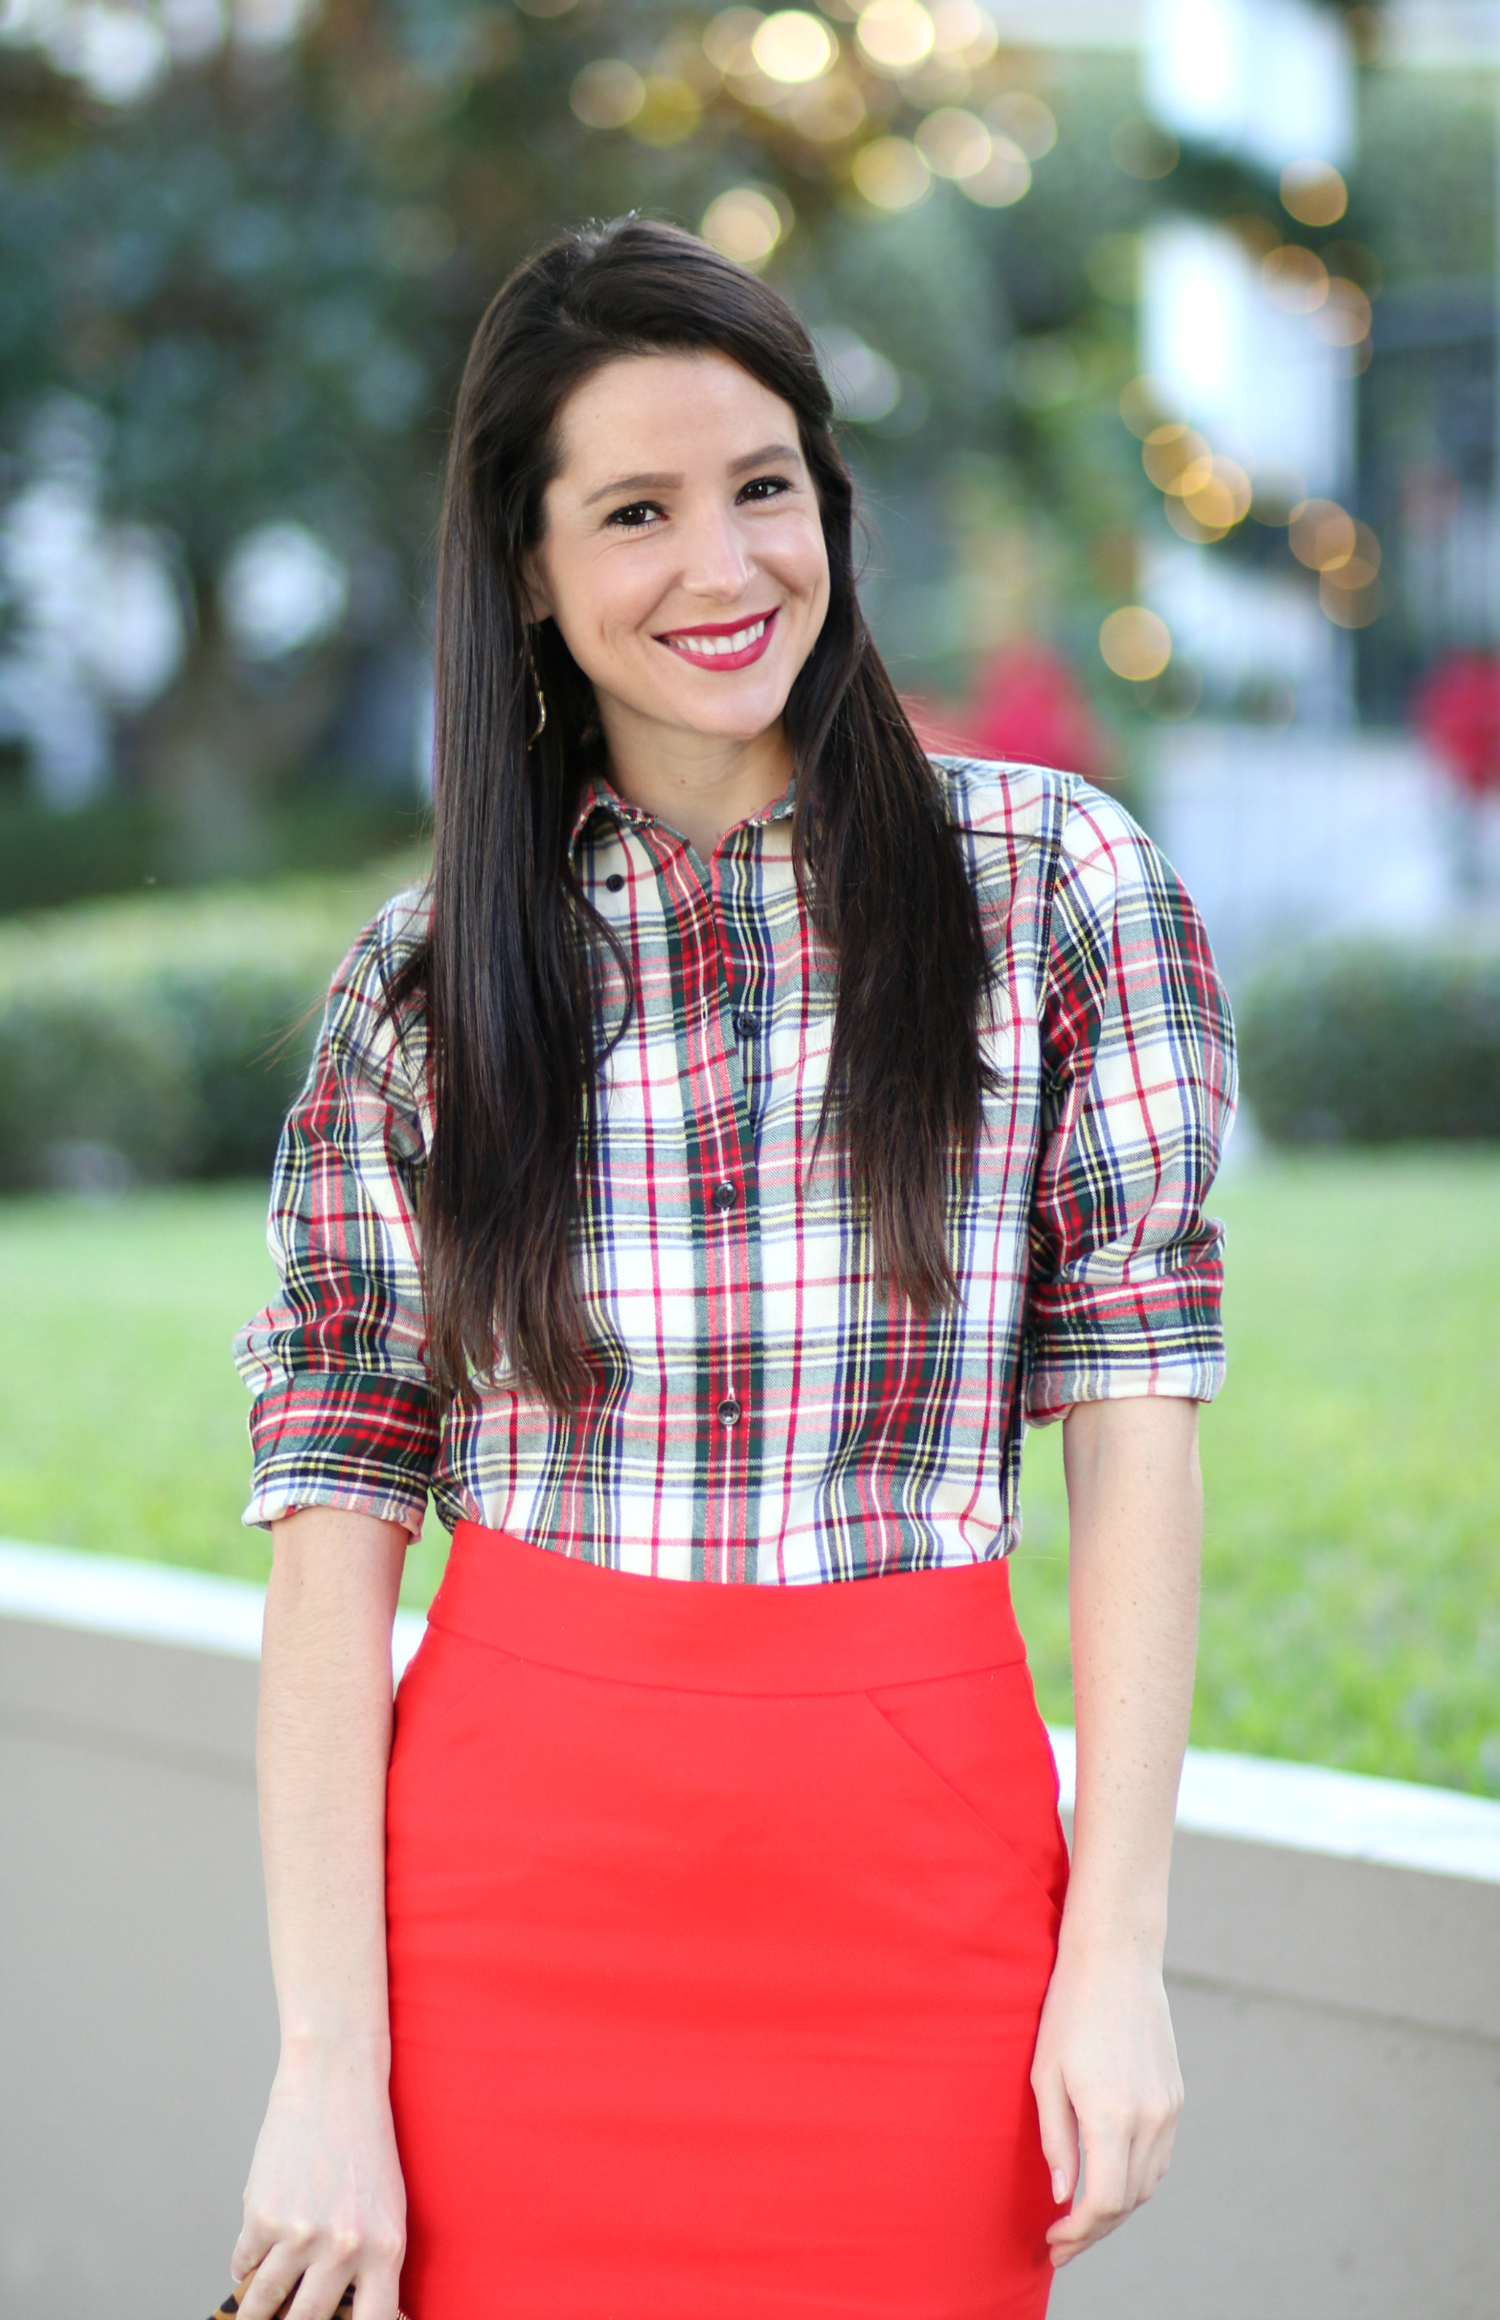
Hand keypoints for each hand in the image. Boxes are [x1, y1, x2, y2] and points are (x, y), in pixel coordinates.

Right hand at [232, 2042, 405, 2319]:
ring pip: (265, 2305)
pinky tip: (251, 2258)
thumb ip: (369, 2263)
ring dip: (255, 2314)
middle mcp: (346, 2248)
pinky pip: (243, 2264)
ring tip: (252, 2317)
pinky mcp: (262, 2217)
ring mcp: (301, 2235)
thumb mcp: (386, 2207)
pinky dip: (245, 2265)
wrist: (335, 2080)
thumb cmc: (366, 2144)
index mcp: (387, 2249)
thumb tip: (344, 2314)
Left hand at [1030, 1938, 1183, 2268]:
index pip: (1103, 2202)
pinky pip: (1160, 2156)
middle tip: (1062, 2243)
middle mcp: (1148, 2119)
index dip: (1078, 2232)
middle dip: (1094, 2230)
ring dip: (1117, 2208)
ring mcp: (1168, 2109)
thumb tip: (1062, 2196)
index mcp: (1111, 2116)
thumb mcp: (1045, 2076)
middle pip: (1128, 2202)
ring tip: (1081, 2216)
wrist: (1116, 1959)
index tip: (1053, 2243)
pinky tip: (1109, 2178)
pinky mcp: (1176, 2096)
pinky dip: (1136, 2179)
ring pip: (1148, 2183)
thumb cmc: (1068, 2011)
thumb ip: (1056, 2141)